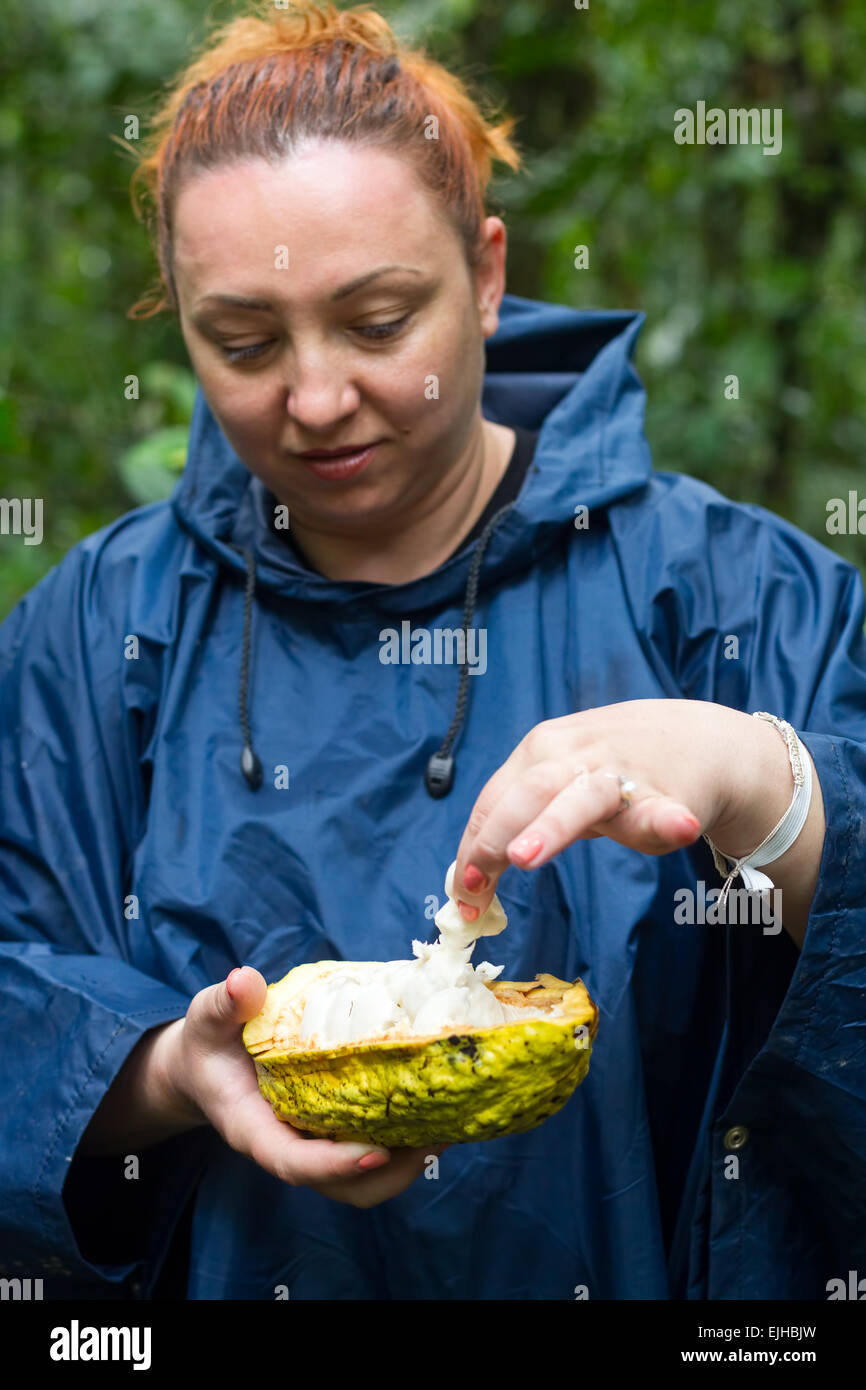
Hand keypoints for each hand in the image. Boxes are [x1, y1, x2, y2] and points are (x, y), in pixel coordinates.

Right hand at [153, 966, 443, 1208]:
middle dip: (393, 1171)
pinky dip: (409, 1138)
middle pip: (345, 1186)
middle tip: (438, 1130)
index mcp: (253, 1130)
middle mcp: (289, 1147)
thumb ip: (224, 1004)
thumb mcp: (208, 1017)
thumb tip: (244, 982)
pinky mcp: (335, 1132)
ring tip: (451, 1118)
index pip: (292, 1162)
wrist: (210, 1064)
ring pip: (368, 1179)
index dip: (334, 1164)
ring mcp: (316, 1145)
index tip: (375, 1152)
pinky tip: (436, 1102)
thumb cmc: (211, 1041)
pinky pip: (377, 1152)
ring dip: (411, 1158)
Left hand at [453, 698, 753, 917]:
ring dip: (551, 826)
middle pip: (527, 794)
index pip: (495, 799)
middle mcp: (576, 754)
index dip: (473, 846)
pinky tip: (678, 825)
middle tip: (476, 883)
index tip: (461, 893)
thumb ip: (524, 821)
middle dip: (496, 838)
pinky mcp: (669, 798)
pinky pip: (664, 811)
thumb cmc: (616, 769)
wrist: (702, 741)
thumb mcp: (561, 782)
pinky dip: (669, 819)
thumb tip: (473, 880)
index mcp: (540, 751)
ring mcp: (623, 773)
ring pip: (582, 798)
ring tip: (525, 856)